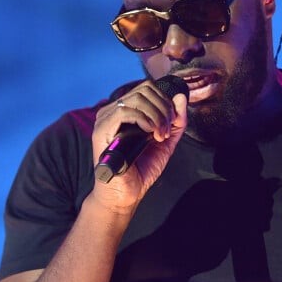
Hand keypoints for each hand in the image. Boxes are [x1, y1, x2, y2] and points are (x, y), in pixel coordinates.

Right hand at [90, 79, 187, 211]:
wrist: (126, 194)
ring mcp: (105, 119)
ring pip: (137, 98)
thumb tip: (180, 97)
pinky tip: (150, 134)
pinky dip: (144, 120)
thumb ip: (176, 121)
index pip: (148, 88)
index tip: (172, 123)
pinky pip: (124, 111)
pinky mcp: (101, 130)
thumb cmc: (141, 169)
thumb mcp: (166, 141)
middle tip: (167, 131)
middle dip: (164, 109)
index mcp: (126, 110)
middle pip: (145, 89)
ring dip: (157, 116)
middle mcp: (113, 110)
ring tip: (160, 135)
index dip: (166, 101)